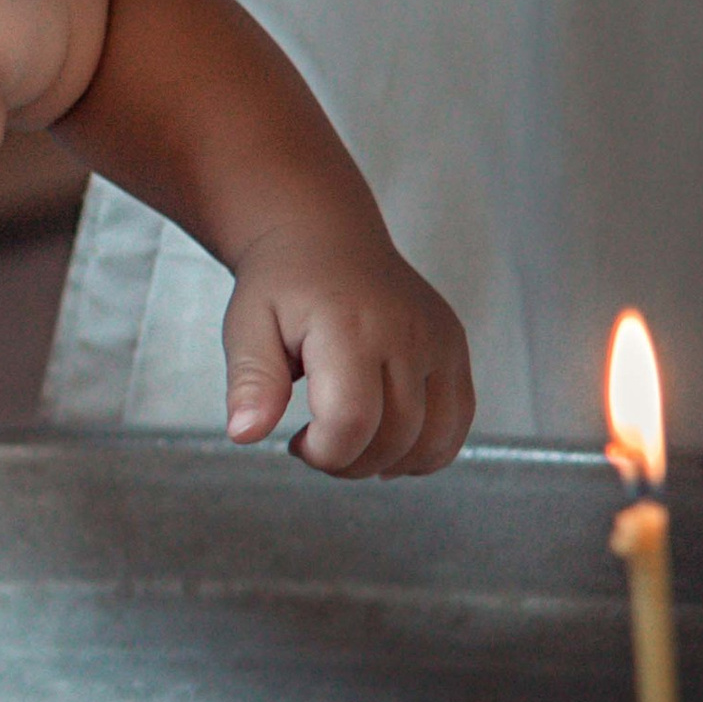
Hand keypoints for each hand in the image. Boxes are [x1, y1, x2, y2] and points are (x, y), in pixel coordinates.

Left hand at [221, 227, 473, 478]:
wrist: (325, 239)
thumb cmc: (283, 285)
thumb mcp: (247, 326)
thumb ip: (251, 382)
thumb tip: (244, 433)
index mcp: (349, 326)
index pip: (352, 421)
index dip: (323, 453)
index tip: (298, 442)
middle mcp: (405, 332)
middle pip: (395, 437)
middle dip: (350, 462)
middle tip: (318, 444)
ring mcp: (439, 341)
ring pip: (433, 439)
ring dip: (389, 462)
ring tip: (351, 439)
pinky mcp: (455, 349)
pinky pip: (458, 422)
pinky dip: (427, 449)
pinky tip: (389, 441)